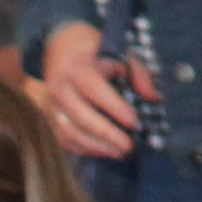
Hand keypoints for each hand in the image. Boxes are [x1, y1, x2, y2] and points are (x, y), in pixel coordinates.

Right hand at [36, 24, 147, 157]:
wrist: (60, 50)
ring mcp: (51, 106)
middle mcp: (60, 88)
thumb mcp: (120, 54)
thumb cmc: (97, 52)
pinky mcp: (49, 118)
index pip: (95, 90)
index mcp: (78, 69)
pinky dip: (85, 149)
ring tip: (120, 152)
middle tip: (129, 146)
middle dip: (107, 134)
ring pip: (70, 133)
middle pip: (81, 117)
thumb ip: (138, 74)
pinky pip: (64, 139)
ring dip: (97, 147)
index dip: (115, 108)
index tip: (135, 122)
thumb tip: (152, 98)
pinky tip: (105, 151)